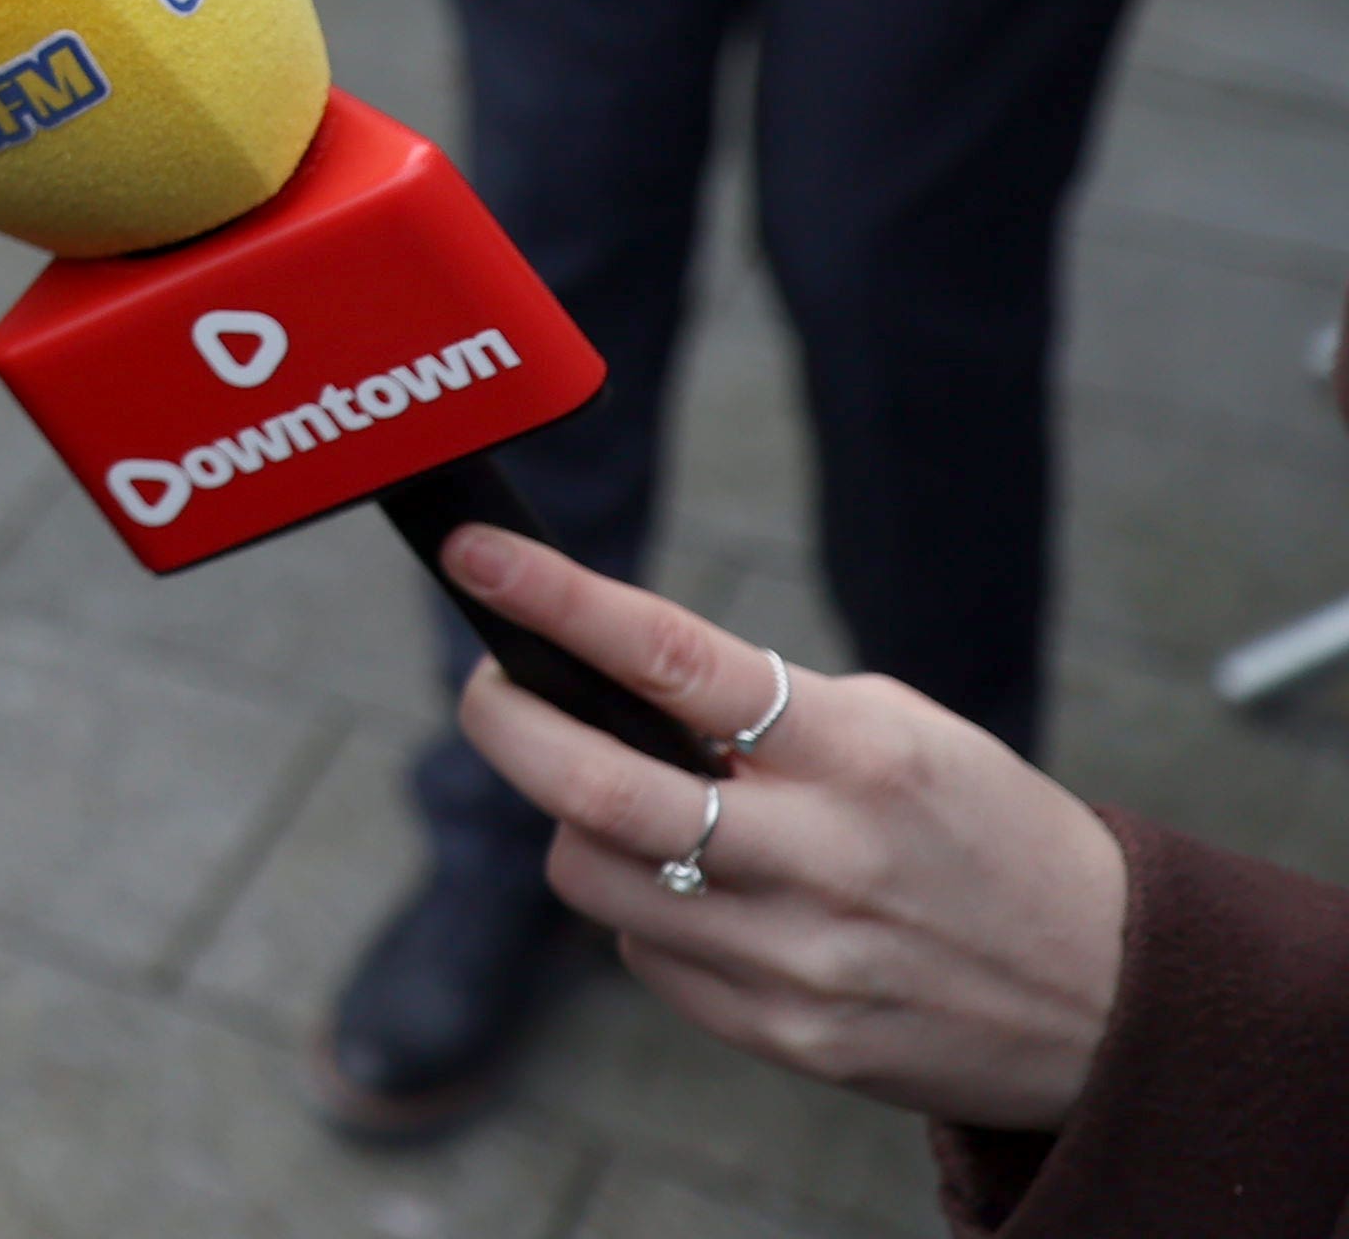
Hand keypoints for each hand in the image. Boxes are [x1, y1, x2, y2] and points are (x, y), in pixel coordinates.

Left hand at [446, 524, 1122, 1131]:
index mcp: (859, 754)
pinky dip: (650, 914)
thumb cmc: (990, 836)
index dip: (558, 604)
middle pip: (592, 788)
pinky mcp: (786, 1035)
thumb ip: (765, 712)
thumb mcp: (906, 734)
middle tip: (489, 689)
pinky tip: (714, 900)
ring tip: (641, 811)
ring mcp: (799, 957)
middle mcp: (822, 856)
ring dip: (582, 829)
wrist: (1110, 998)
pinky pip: (647, 956)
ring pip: (595, 876)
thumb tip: (610, 686)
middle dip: (506, 724)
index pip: (675, 661)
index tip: (480, 556)